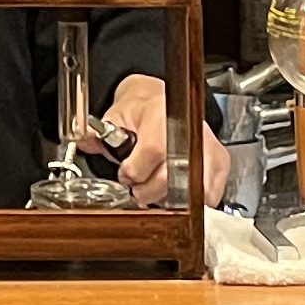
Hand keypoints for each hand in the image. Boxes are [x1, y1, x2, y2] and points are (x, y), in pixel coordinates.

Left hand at [104, 78, 227, 209]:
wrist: (164, 102)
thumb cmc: (142, 110)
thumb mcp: (116, 116)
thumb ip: (99, 133)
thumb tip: (84, 141)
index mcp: (164, 112)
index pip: (154, 150)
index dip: (135, 171)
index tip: (126, 176)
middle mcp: (192, 128)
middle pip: (174, 175)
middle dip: (149, 191)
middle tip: (138, 191)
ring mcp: (209, 146)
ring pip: (194, 189)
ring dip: (169, 199)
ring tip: (154, 192)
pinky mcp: (220, 162)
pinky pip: (210, 194)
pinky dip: (191, 202)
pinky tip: (174, 193)